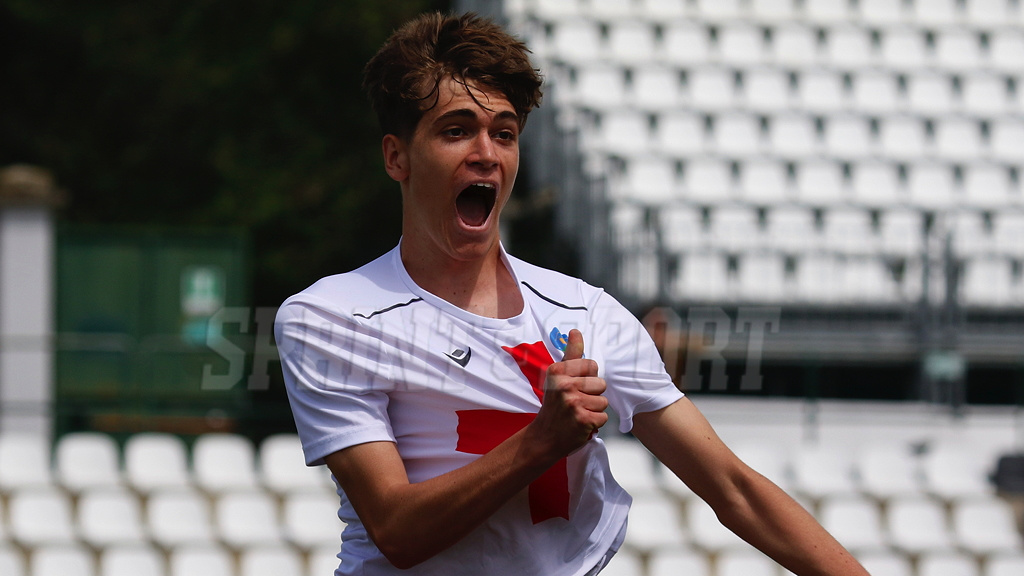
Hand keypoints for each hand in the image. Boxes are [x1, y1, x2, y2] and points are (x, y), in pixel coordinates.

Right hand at [528, 330, 607, 460]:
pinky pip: (603, 417)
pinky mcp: (583, 420)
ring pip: (604, 401)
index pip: (592, 365)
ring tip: (578, 413)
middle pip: (601, 383)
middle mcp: (564, 385)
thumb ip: (570, 354)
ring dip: (594, 410)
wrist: (544, 437)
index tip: (574, 386)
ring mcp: (573, 403)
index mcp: (558, 371)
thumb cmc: (555, 404)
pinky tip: (580, 424)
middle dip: (592, 394)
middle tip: (575, 403)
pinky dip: (595, 423)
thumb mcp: (558, 377)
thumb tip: (576, 331)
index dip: (587, 377)